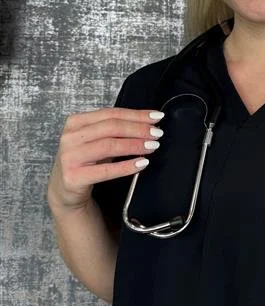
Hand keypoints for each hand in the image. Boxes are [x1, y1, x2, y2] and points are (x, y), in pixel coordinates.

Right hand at [47, 106, 164, 211]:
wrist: (66, 191)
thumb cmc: (87, 162)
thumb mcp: (98, 141)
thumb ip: (117, 130)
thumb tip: (149, 122)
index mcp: (76, 122)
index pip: (111, 114)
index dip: (136, 114)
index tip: (157, 117)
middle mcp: (70, 137)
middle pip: (111, 127)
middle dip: (138, 129)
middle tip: (157, 133)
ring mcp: (69, 157)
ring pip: (108, 145)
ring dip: (134, 145)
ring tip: (153, 146)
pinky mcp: (73, 177)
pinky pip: (105, 170)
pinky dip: (126, 166)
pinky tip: (142, 163)